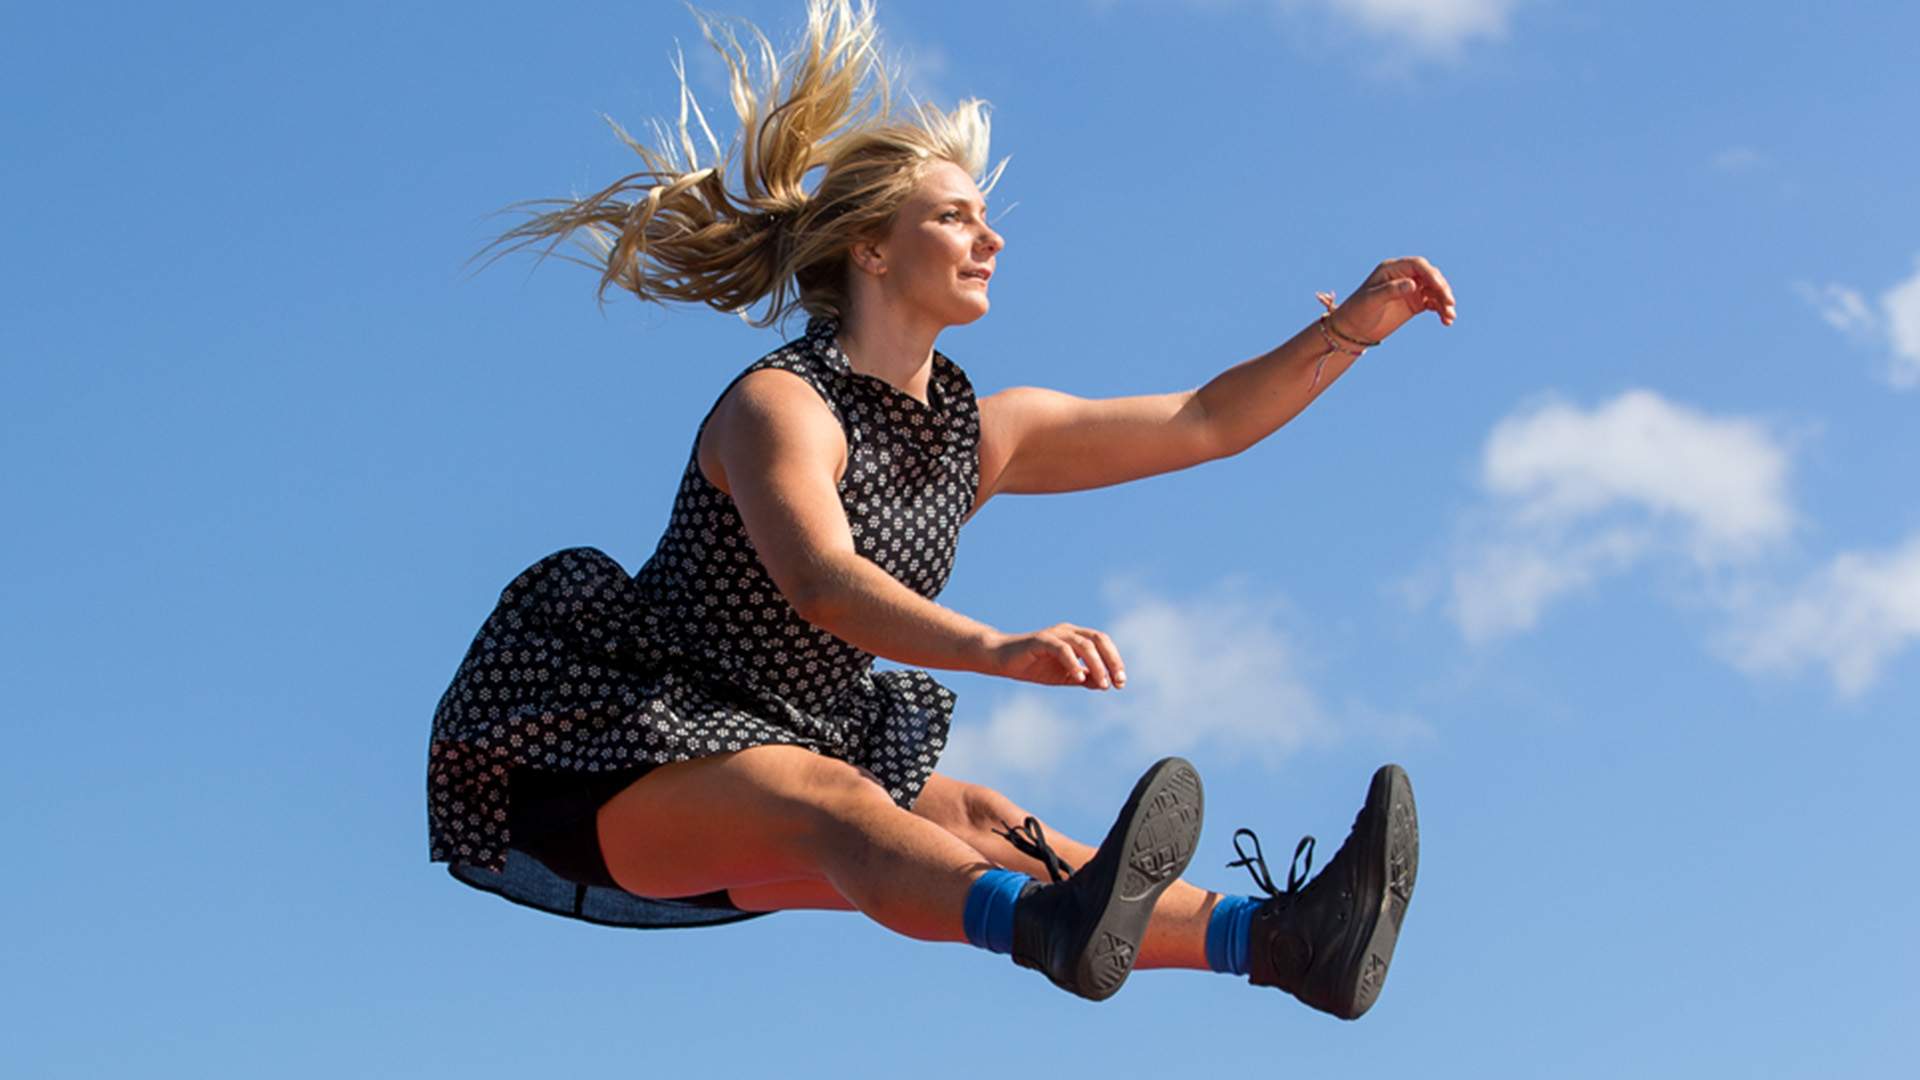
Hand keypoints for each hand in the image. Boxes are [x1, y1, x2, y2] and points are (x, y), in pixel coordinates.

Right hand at [985, 624, 1125, 689]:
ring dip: (1096, 665)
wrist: (1002, 660)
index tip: (1121, 682)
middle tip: (1118, 681)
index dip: (1115, 660)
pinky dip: (1073, 663)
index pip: (1103, 643)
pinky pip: (1062, 649)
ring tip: (1102, 684)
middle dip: (1112, 660)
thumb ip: (1083, 678)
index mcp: (1075, 637)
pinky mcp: (1041, 640)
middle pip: (1098, 639)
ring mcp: (1054, 634)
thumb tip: (1104, 684)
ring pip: (1084, 645)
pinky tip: (1078, 678)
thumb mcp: (1063, 676)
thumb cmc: (1033, 666)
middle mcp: (1068, 631)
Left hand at [1330, 256, 1456, 344]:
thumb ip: (1391, 290)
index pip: (1417, 265)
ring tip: (1450, 317)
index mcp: (1392, 269)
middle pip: (1430, 277)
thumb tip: (1413, 284)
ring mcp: (1411, 289)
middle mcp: (1404, 276)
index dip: (1431, 275)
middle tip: (1449, 305)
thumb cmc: (1358, 311)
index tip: (1440, 289)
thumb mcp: (1372, 300)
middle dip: (1442, 289)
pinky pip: (1434, 303)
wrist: (1353, 330)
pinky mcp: (1415, 303)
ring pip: (1435, 290)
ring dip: (1445, 302)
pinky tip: (1446, 321)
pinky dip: (1442, 310)